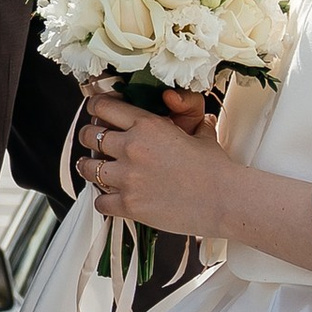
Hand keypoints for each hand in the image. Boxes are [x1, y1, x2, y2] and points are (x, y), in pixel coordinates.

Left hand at [77, 91, 229, 244]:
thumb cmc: (216, 169)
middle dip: (88, 137)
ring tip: (93, 170)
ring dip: (88, 168)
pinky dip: (103, 201)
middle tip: (93, 142)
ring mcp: (128, 177)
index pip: (103, 107)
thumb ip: (188, 120)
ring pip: (87, 168)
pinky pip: (99, 202)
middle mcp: (132, 147)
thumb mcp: (200, 134)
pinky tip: (111, 199)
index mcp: (148, 125)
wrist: (225, 200)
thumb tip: (192, 111)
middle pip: (89, 135)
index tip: (95, 112)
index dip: (95, 108)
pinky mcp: (129, 204)